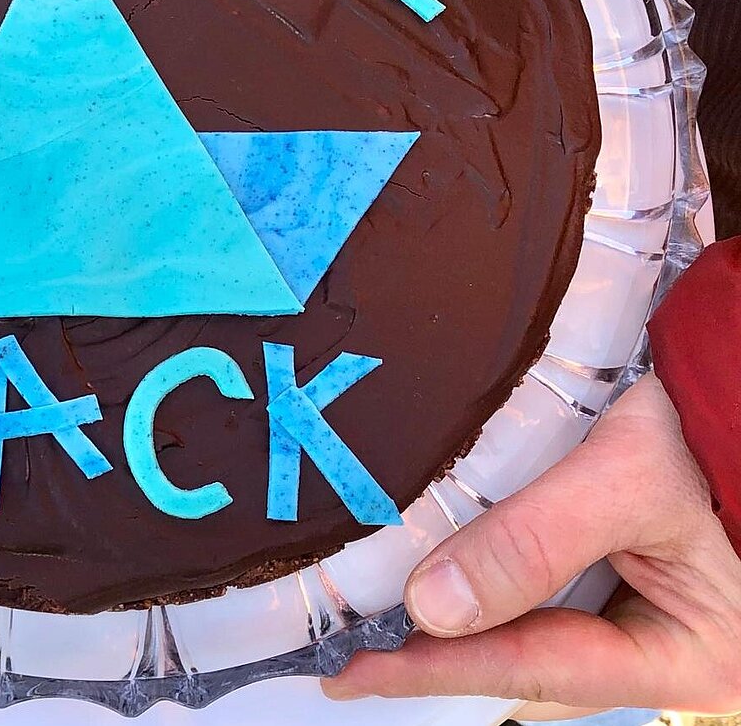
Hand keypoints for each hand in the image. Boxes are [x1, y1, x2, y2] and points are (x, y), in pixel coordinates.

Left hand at [323, 374, 740, 712]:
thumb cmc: (713, 429)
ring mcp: (644, 614)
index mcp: (690, 655)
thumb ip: (533, 543)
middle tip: (354, 646)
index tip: (355, 676)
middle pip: (532, 661)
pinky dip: (489, 577)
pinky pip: (542, 590)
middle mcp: (664, 649)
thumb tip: (430, 606)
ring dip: (463, 614)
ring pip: (533, 630)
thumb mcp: (626, 480)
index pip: (538, 670)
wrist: (737, 380)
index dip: (439, 672)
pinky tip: (442, 565)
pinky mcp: (621, 575)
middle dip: (445, 651)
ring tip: (380, 611)